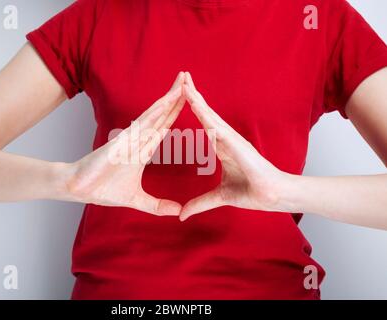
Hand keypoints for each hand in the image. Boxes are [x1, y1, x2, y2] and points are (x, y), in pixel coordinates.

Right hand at [65, 72, 185, 215]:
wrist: (79, 188)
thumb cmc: (103, 189)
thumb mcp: (136, 199)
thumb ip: (157, 205)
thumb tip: (177, 212)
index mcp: (143, 149)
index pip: (164, 126)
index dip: (177, 111)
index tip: (191, 99)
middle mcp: (138, 139)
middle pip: (161, 114)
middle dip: (175, 96)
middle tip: (188, 77)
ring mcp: (130, 139)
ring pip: (153, 115)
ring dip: (168, 99)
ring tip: (181, 83)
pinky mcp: (120, 143)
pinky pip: (140, 126)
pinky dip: (153, 114)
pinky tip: (165, 103)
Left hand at [180, 72, 291, 220]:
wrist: (272, 196)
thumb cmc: (252, 192)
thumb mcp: (219, 197)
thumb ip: (200, 203)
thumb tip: (183, 214)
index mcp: (221, 147)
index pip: (203, 124)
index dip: (192, 110)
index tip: (179, 97)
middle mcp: (225, 139)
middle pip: (205, 114)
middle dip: (192, 96)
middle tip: (180, 78)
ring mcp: (231, 139)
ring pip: (210, 116)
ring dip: (196, 99)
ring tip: (183, 84)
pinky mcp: (237, 143)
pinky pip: (218, 126)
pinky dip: (205, 114)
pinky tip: (194, 102)